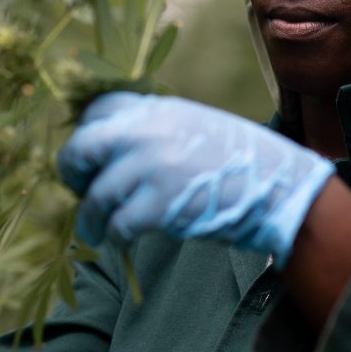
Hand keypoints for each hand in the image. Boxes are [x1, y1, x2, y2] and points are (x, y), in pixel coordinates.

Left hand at [57, 92, 333, 266]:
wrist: (279, 187)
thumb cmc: (236, 162)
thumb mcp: (193, 126)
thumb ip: (153, 130)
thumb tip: (108, 151)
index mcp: (157, 108)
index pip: (97, 110)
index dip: (85, 134)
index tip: (87, 158)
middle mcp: (149, 131)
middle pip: (82, 147)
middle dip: (71, 172)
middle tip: (77, 190)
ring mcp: (154, 166)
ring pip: (96, 195)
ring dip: (89, 219)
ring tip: (93, 232)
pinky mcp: (162, 204)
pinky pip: (118, 224)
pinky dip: (114, 237)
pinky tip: (118, 242)